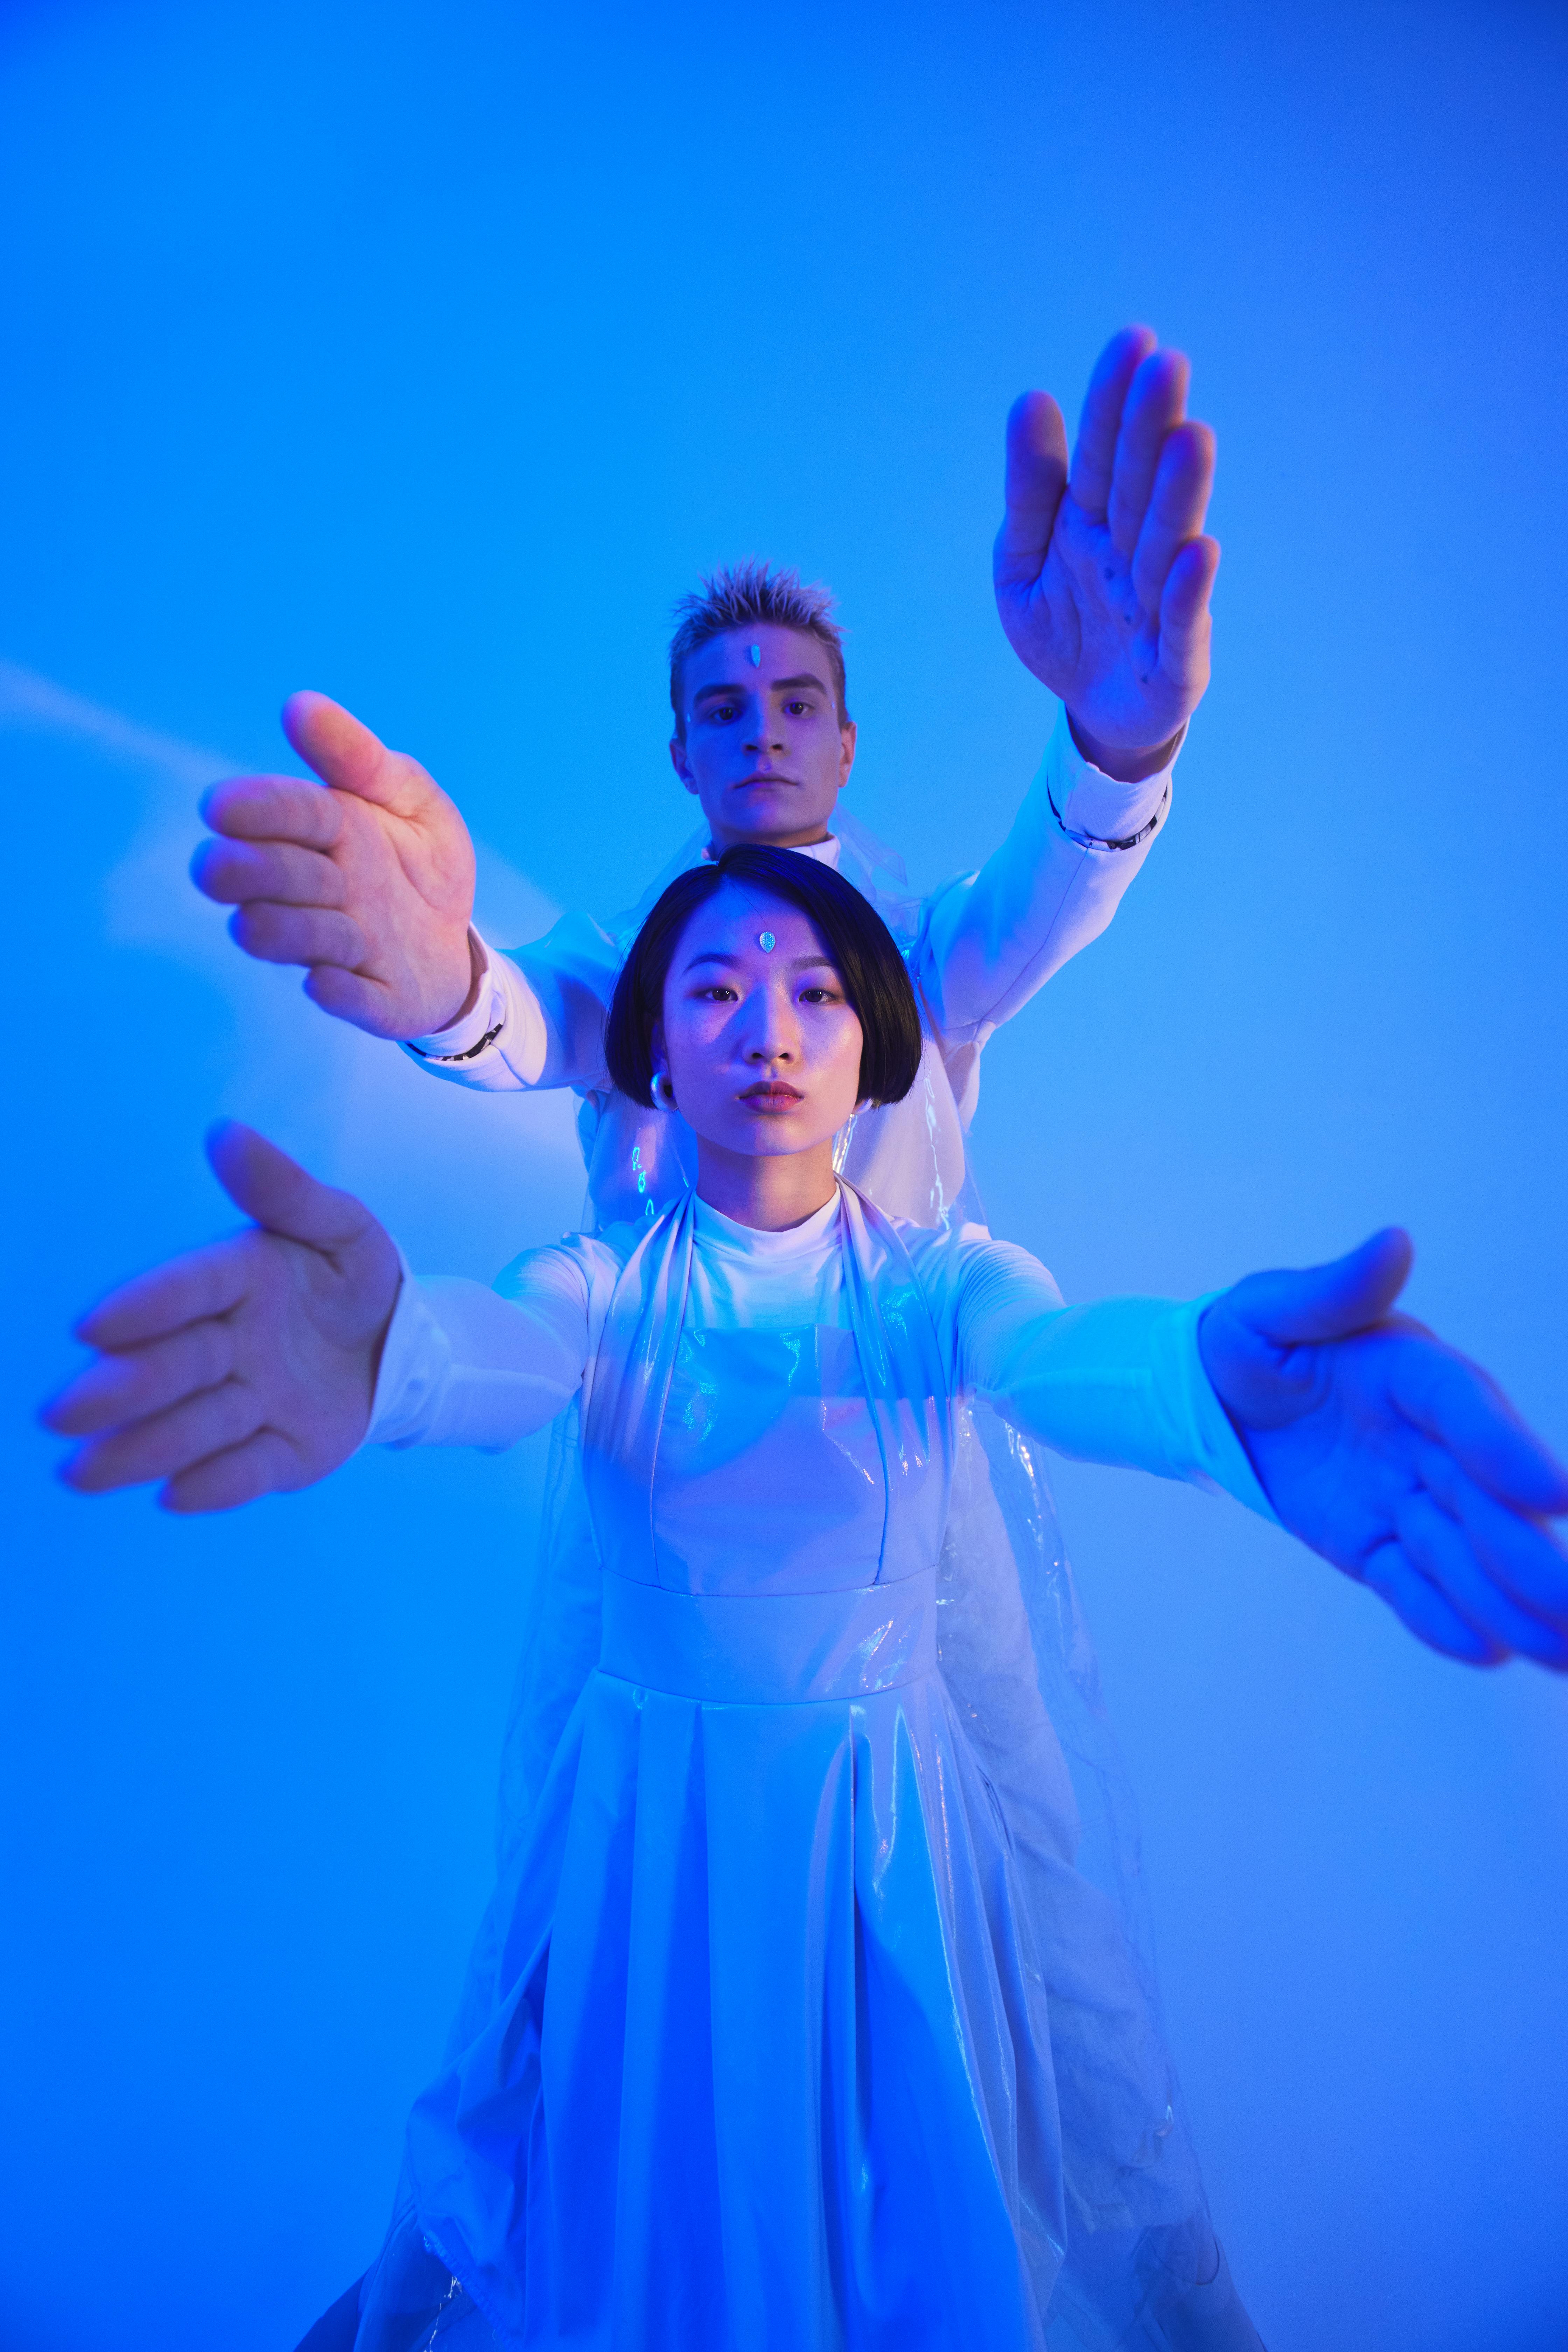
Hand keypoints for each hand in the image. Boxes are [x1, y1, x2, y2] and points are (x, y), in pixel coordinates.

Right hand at [42, 1123, 400, 1512]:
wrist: (404, 1343)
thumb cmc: (356, 1277)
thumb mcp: (342, 1226)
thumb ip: (287, 1191)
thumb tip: (226, 1134)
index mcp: (241, 1278)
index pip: (189, 1289)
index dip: (146, 1306)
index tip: (92, 1326)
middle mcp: (233, 1344)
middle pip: (176, 1366)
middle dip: (121, 1390)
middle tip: (63, 1411)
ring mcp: (255, 1402)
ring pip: (197, 1425)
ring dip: (145, 1447)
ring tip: (84, 1471)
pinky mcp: (285, 1452)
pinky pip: (251, 1469)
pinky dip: (218, 1483)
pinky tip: (177, 1495)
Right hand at [191, 692, 477, 1038]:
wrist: (456, 941)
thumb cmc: (421, 862)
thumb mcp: (410, 799)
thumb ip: (361, 758)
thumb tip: (299, 705)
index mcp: (330, 832)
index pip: (288, 813)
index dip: (256, 811)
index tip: (219, 807)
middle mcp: (323, 891)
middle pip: (277, 878)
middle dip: (251, 872)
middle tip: (218, 867)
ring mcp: (345, 948)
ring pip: (299, 939)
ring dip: (284, 930)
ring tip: (264, 923)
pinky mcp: (373, 997)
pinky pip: (350, 998)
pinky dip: (338, 993)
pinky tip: (324, 982)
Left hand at [994, 326, 1219, 775]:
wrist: (1091, 711)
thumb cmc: (1062, 626)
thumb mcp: (1021, 562)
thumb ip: (1028, 492)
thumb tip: (1030, 399)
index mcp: (1091, 521)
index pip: (1102, 453)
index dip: (1114, 401)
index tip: (1133, 340)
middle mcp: (1132, 551)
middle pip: (1139, 485)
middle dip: (1151, 428)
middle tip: (1167, 365)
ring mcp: (1159, 602)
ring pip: (1167, 541)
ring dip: (1179, 493)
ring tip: (1191, 439)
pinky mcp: (1178, 658)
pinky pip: (1182, 622)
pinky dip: (1189, 591)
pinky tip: (1197, 552)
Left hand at [1200, 1230, 1567, 1667]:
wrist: (1215, 1398)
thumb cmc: (1251, 1341)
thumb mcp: (1271, 1309)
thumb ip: (1333, 1290)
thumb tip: (1393, 1243)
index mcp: (1414, 1374)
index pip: (1468, 1412)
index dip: (1508, 1449)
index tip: (1555, 1493)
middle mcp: (1430, 1441)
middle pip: (1488, 1500)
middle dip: (1529, 1551)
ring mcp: (1409, 1499)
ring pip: (1466, 1554)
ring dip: (1510, 1601)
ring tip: (1560, 1649)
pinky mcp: (1376, 1544)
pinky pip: (1412, 1586)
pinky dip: (1442, 1619)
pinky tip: (1489, 1652)